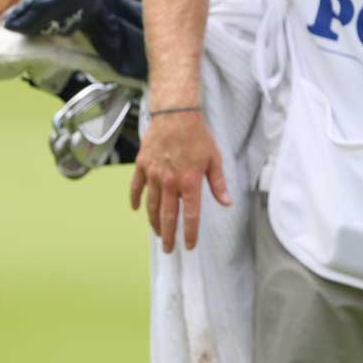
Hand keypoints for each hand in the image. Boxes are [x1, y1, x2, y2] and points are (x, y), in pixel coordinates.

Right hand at [129, 108, 230, 251]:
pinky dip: (136, 199)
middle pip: (167, 216)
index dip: (189, 232)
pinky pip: (137, 187)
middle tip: (168, 249)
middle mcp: (170, 182)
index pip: (190, 215)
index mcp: (189, 182)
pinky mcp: (142, 166)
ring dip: (154, 222)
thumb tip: (227, 203)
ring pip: (151, 205)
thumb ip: (218, 184)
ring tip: (158, 233)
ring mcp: (153, 175)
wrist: (175, 114)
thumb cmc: (198, 135)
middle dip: (168, 235)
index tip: (189, 246)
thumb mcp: (214, 159)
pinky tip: (136, 209)